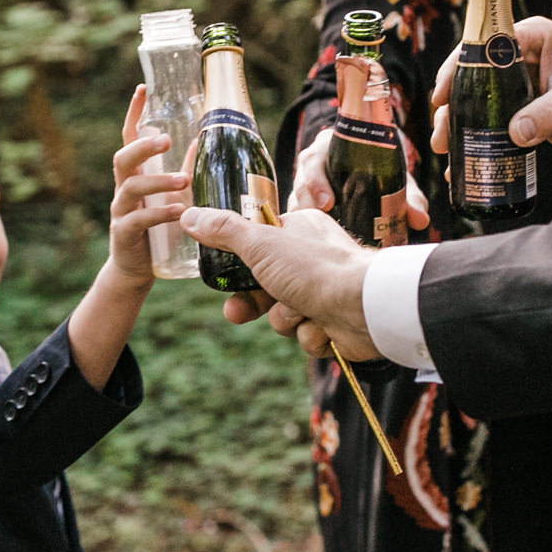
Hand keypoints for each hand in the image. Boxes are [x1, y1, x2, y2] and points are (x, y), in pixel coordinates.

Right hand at [106, 86, 187, 284]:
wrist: (136, 270)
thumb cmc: (158, 229)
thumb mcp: (172, 197)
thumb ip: (183, 172)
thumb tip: (201, 142)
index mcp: (135, 175)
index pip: (129, 137)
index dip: (133, 114)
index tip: (142, 89)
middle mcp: (124, 189)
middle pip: (124, 157)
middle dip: (144, 146)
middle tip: (168, 141)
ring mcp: (121, 211)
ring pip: (131, 187)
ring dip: (159, 182)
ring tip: (183, 182)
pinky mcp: (124, 234)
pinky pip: (138, 219)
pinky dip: (159, 214)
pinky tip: (178, 211)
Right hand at [182, 204, 378, 362]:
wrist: (362, 308)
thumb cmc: (313, 268)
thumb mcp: (259, 243)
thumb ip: (224, 231)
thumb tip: (189, 216)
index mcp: (298, 230)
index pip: (259, 245)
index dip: (240, 265)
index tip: (224, 276)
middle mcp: (312, 259)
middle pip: (266, 286)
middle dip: (253, 303)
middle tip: (236, 312)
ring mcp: (324, 291)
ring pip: (284, 315)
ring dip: (287, 319)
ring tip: (302, 313)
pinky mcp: (335, 323)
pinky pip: (306, 335)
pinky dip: (310, 335)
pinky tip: (323, 328)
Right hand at [288, 126, 431, 229]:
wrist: (378, 174)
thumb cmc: (384, 171)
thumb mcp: (397, 180)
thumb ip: (409, 198)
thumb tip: (419, 219)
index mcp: (329, 147)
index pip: (313, 158)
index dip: (316, 180)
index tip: (328, 202)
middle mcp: (313, 164)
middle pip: (301, 180)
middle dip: (308, 201)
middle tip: (323, 220)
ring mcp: (305, 185)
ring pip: (295, 200)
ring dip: (303, 219)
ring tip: (315, 237)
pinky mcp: (303, 203)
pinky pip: (295, 216)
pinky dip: (302, 229)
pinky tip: (311, 244)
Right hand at [427, 17, 551, 159]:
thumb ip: (545, 116)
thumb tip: (514, 133)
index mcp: (530, 37)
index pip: (483, 46)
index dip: (457, 69)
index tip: (443, 97)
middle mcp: (518, 56)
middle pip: (472, 77)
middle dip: (453, 108)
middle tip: (441, 136)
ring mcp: (517, 84)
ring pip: (477, 102)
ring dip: (460, 126)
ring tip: (446, 152)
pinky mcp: (521, 108)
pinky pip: (492, 121)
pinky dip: (478, 139)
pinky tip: (464, 160)